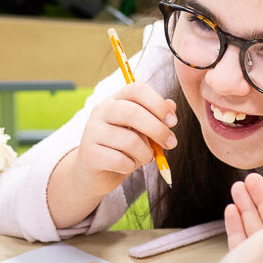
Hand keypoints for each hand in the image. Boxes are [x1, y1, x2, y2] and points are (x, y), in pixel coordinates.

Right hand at [44, 82, 177, 229]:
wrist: (95, 173)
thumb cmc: (122, 148)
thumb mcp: (141, 130)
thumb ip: (156, 117)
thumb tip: (171, 105)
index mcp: (115, 99)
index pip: (137, 89)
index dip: (158, 103)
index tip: (173, 121)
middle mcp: (101, 111)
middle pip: (133, 112)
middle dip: (158, 130)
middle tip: (171, 143)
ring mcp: (92, 131)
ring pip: (130, 141)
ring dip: (146, 154)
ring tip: (145, 158)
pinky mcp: (89, 154)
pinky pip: (120, 161)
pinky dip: (131, 166)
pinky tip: (127, 165)